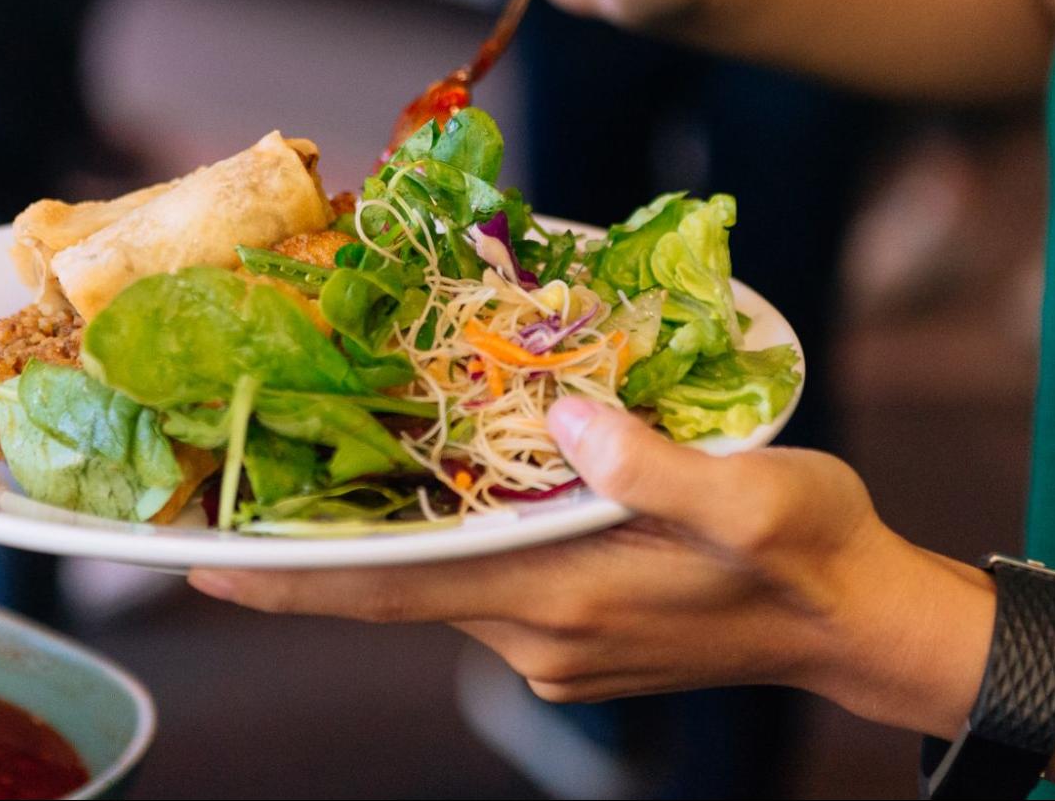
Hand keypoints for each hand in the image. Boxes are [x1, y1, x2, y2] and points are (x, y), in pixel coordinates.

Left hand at [191, 399, 987, 720]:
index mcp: (563, 599)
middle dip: (310, 544)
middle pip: (396, 585)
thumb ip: (651, 464)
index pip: (393, 592)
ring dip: (382, 530)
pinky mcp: (572, 629)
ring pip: (438, 578)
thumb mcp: (752, 494)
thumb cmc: (812, 552)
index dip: (290, 579)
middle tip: (228, 482)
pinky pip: (481, 579)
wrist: (858, 622)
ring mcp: (552, 640)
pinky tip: (440, 483)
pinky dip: (444, 536)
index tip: (196, 563)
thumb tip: (562, 415)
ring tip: (320, 457)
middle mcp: (537, 632)